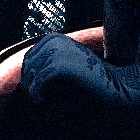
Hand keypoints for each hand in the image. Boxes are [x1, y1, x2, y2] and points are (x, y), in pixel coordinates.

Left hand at [20, 33, 139, 131]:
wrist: (114, 83)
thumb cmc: (92, 76)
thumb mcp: (69, 62)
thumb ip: (50, 62)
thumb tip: (24, 75)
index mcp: (55, 37)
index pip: (29, 56)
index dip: (27, 74)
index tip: (32, 89)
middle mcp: (54, 41)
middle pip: (28, 64)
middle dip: (28, 82)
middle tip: (35, 98)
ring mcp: (57, 52)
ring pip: (32, 74)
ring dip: (32, 89)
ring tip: (38, 101)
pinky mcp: (59, 66)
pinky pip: (38, 82)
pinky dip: (37, 93)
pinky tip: (40, 101)